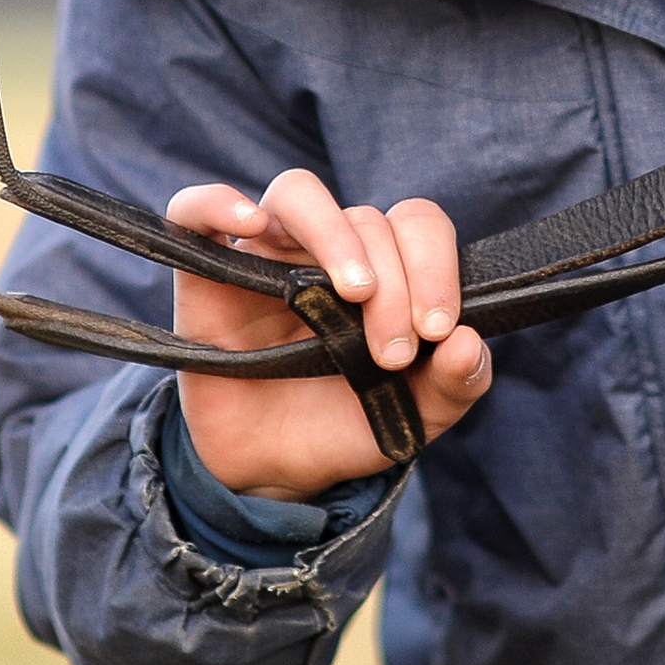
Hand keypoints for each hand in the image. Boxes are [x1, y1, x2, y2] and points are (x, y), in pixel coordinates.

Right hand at [165, 168, 491, 502]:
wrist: (275, 471)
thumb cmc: (348, 424)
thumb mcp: (417, 416)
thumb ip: (457, 383)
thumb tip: (468, 343)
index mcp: (386, 265)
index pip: (417, 224)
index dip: (436, 265)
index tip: (438, 329)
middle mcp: (327, 247)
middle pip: (367, 217)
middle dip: (395, 282)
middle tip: (392, 352)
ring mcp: (266, 253)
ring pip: (299, 194)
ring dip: (335, 236)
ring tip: (354, 292)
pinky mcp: (205, 273)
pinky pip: (196, 210)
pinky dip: (220, 202)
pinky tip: (251, 223)